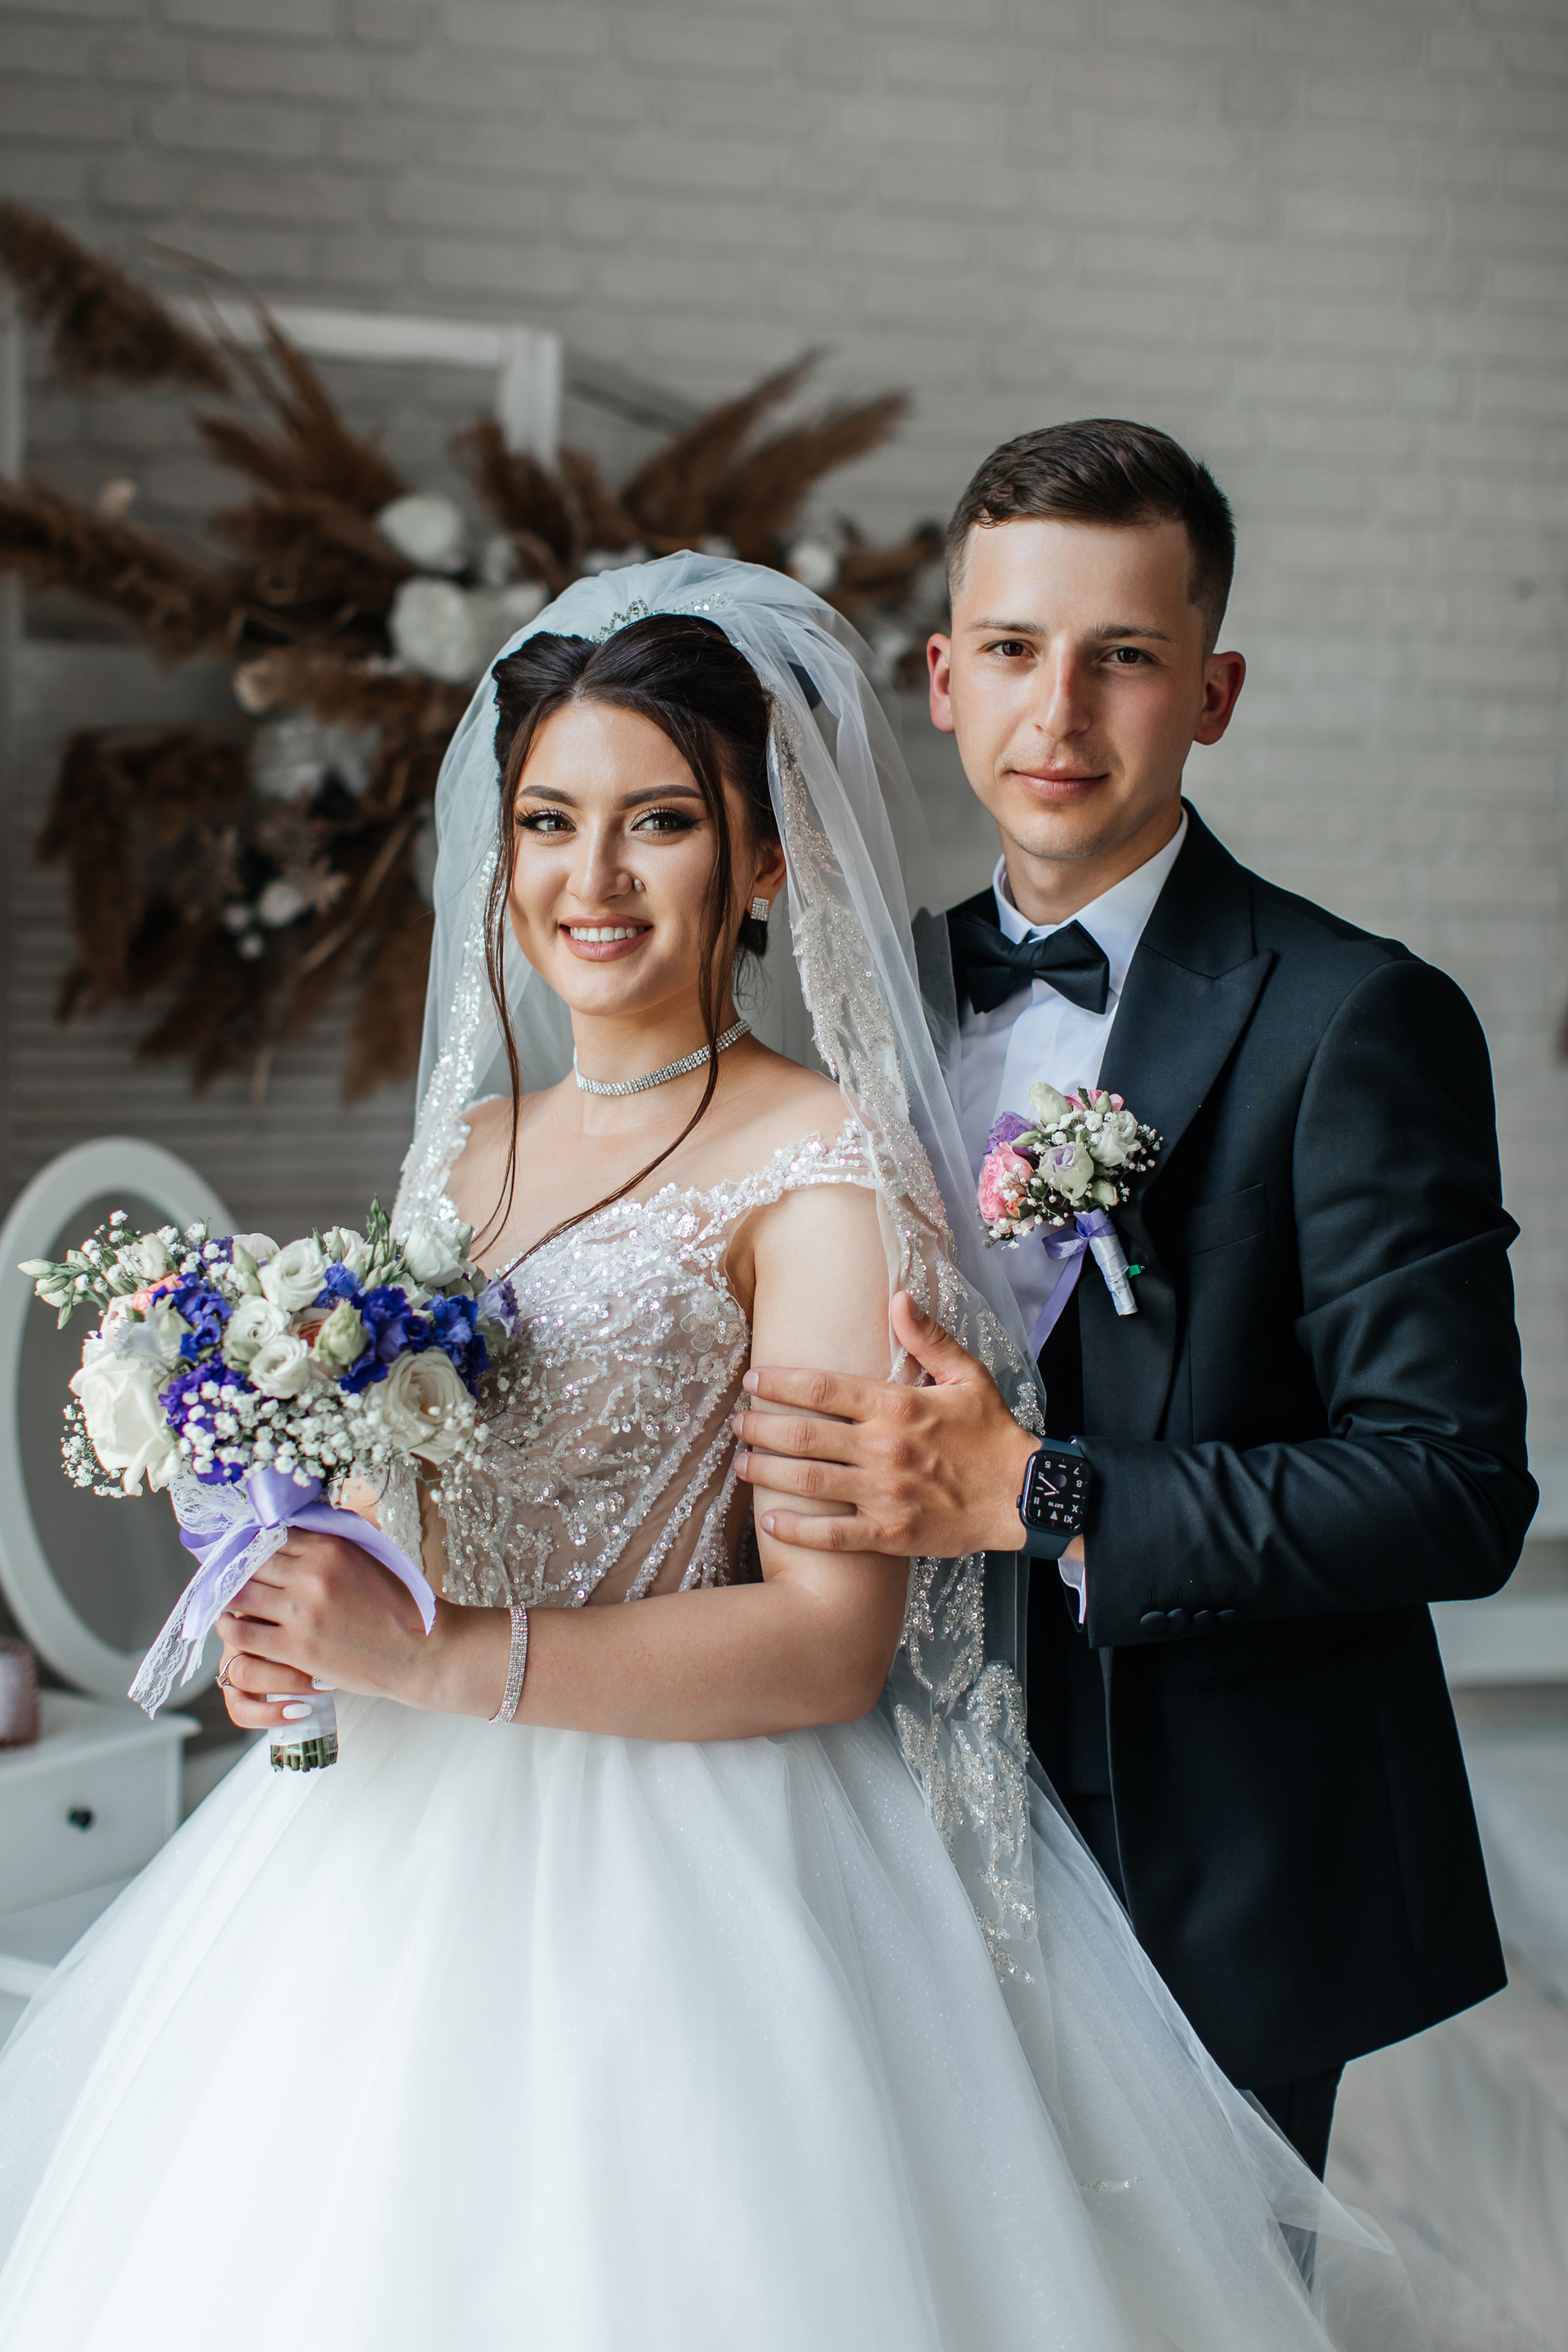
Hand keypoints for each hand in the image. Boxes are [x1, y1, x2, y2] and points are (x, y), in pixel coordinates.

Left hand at [215, 1529, 437, 1732]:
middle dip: (236, 1566)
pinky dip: (230, 1626)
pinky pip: (244, 1632)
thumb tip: (300, 1526)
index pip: (273, 1534)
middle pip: (251, 1562)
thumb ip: (334, 1541)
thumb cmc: (401, 1605)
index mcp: (331, 1546)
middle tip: (224, 1571)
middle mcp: (312, 1574)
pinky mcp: (296, 1647)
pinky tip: (229, 1623)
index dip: (253, 1541)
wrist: (422, 1652)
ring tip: (225, 1596)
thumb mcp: (371, 1557)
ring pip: (241, 1595)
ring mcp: (301, 1612)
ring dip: (229, 1595)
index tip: (242, 1547)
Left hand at [734, 1292, 1040, 1559]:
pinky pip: (833, 1534)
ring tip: (743, 1463)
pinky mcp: (890, 1533)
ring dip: (768, 1472)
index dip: (781, 1382)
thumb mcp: (967, 1375)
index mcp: (898, 1406)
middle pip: (804, 1434)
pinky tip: (771, 1520)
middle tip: (737, 1422)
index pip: (823, 1388)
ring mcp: (884, 1494)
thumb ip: (928, 1337)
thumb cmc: (994, 1435)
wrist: (1026, 1497)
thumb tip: (898, 1297)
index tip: (753, 1379)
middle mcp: (883, 1449)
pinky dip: (798, 1529)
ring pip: (809, 1481)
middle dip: (762, 1426)